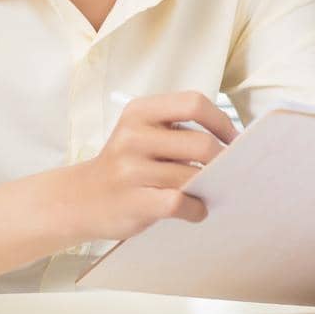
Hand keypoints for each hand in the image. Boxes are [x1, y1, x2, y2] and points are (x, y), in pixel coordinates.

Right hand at [72, 91, 237, 240]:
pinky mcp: (133, 201)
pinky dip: (196, 209)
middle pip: (201, 143)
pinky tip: (194, 210)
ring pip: (192, 176)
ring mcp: (131, 169)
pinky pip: (180, 203)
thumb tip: (230, 144)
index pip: (194, 103)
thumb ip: (177, 131)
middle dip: (222, 160)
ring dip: (208, 188)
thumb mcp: (141, 133)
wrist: (80, 199)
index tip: (233, 139)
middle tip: (228, 171)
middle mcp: (133, 136)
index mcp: (139, 111)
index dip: (221, 121)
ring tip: (205, 192)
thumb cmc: (124, 165)